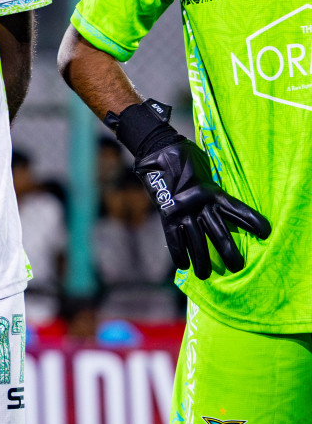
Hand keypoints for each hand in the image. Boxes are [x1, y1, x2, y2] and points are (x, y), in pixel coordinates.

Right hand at [135, 138, 271, 278]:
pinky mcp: (166, 213)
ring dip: (201, 259)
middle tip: (237, 266)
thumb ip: (211, 185)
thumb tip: (218, 197)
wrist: (157, 149)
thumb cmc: (184, 156)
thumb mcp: (205, 167)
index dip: (251, 221)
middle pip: (217, 232)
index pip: (236, 209)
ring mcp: (182, 209)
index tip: (265, 232)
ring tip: (205, 275)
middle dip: (228, 251)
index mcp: (211, 190)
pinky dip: (178, 252)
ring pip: (196, 240)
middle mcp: (199, 203)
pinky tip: (183, 265)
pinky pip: (173, 237)